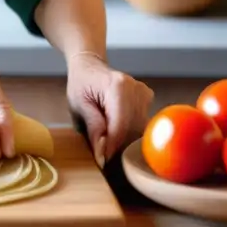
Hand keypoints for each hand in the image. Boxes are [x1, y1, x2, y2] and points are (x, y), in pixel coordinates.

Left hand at [66, 52, 153, 166]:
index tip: (102, 159)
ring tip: (106, 135)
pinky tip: (116, 126)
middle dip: (118, 144)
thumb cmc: (81, 84)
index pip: (121, 125)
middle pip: (133, 129)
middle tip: (102, 150)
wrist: (89, 66)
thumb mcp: (79, 106)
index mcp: (117, 86)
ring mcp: (144, 93)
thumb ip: (93, 128)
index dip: (112, 146)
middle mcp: (135, 88)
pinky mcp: (147, 98)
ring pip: (140, 129)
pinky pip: (142, 124)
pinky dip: (130, 131)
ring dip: (124, 139)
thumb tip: (103, 155)